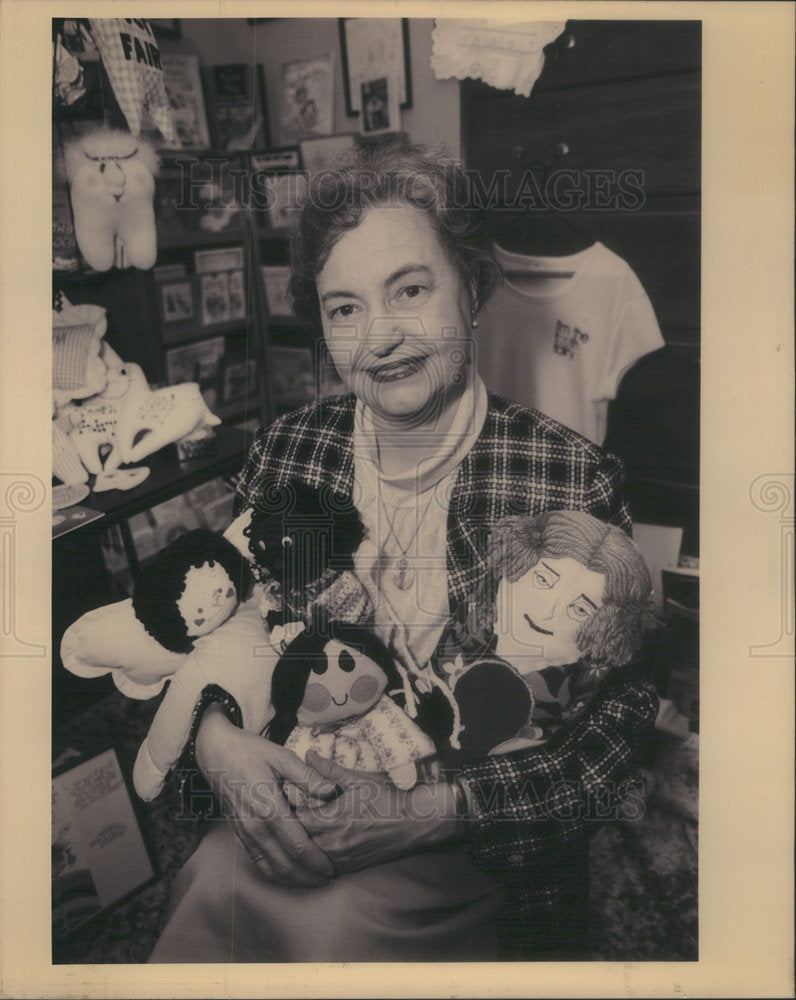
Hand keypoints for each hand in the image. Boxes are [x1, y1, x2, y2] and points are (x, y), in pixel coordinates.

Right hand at [194, 705, 336, 886]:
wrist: (215, 752)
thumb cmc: (250, 752)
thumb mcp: (281, 756)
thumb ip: (307, 776)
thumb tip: (331, 791)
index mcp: (269, 808)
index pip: (297, 846)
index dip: (316, 861)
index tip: (332, 867)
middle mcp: (255, 826)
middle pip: (285, 865)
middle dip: (307, 876)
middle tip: (327, 879)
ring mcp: (245, 832)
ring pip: (269, 868)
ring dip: (291, 879)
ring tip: (311, 880)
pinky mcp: (239, 833)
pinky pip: (256, 862)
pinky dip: (273, 873)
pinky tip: (287, 873)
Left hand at [295, 750, 462, 874]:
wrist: (413, 823)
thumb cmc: (386, 798)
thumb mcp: (357, 779)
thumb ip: (329, 769)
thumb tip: (308, 754)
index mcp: (332, 819)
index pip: (294, 820)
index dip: (287, 811)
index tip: (283, 802)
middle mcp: (333, 843)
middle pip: (298, 840)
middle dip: (290, 829)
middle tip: (285, 817)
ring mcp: (340, 858)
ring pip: (308, 856)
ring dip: (302, 844)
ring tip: (297, 832)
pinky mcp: (348, 867)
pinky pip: (322, 865)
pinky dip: (315, 856)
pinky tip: (314, 844)